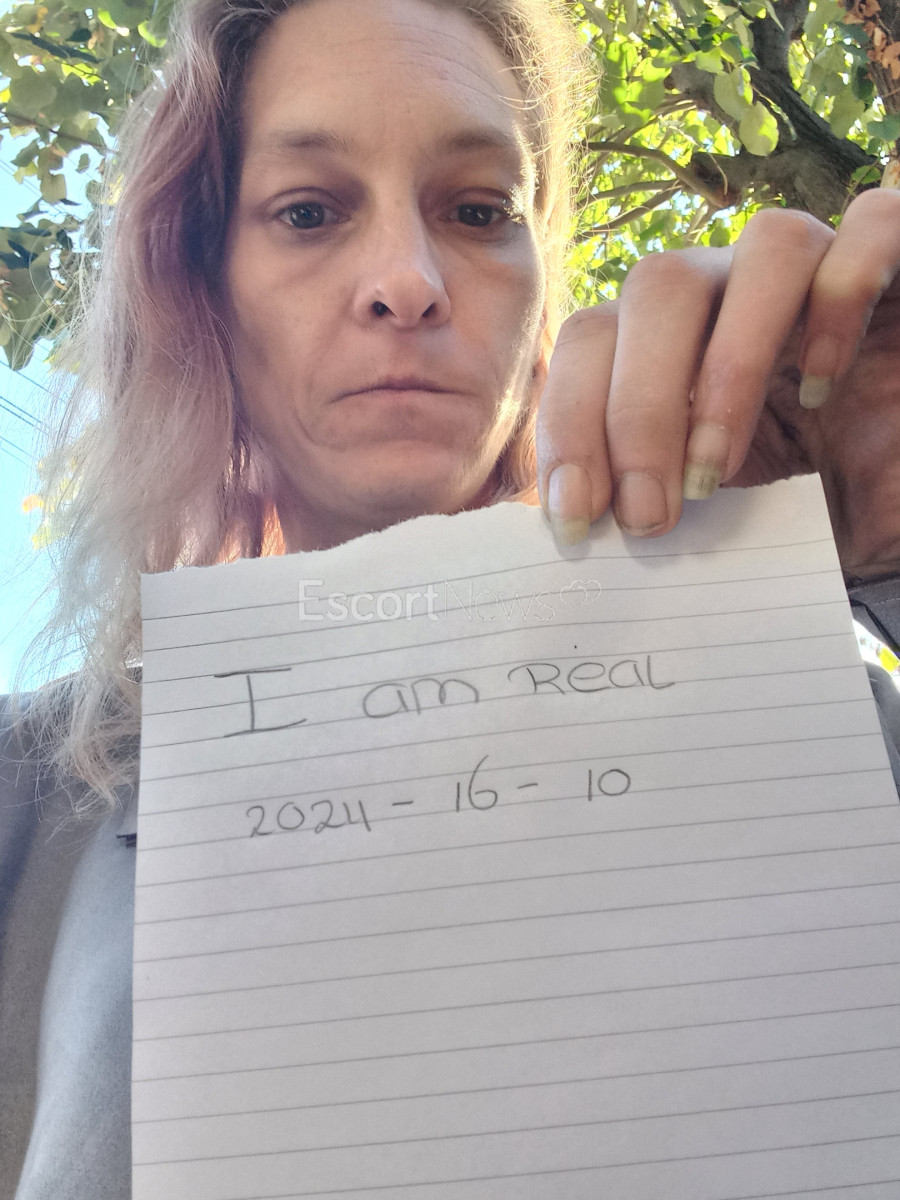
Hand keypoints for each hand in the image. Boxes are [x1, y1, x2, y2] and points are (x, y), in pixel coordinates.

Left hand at [536, 187, 899, 576]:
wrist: (893, 498)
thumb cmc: (811, 502)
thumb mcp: (715, 507)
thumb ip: (647, 497)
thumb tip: (563, 525)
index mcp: (676, 339)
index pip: (594, 339)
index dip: (570, 421)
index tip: (576, 517)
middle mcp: (739, 289)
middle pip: (658, 287)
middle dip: (637, 412)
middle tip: (647, 516)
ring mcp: (819, 269)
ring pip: (760, 248)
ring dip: (730, 365)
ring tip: (720, 467)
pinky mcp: (899, 262)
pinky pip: (875, 229)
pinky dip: (842, 298)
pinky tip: (819, 384)